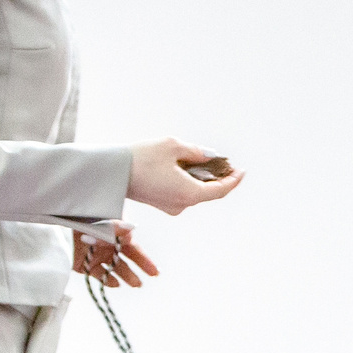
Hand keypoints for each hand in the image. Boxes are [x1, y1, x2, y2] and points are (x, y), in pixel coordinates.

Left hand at [74, 223, 159, 287]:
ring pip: (114, 268)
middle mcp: (107, 245)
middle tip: (146, 280)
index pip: (133, 249)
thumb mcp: (102, 221)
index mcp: (114, 234)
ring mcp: (96, 255)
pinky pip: (98, 274)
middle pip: (125, 260)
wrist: (58, 225)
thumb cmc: (81, 220)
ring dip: (126, 276)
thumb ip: (117, 227)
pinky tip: (115, 284)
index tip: (155, 272)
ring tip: (136, 284)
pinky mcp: (84, 264)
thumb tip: (133, 229)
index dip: (144, 260)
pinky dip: (107, 280)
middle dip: (137, 270)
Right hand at [126, 138, 243, 215]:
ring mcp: (172, 207)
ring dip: (203, 179)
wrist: (111, 173)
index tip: (242, 171)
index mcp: (189, 194)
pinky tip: (188, 168)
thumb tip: (212, 157)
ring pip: (196, 193)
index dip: (233, 180)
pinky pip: (184, 193)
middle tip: (225, 163)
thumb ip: (196, 152)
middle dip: (219, 177)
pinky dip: (190, 182)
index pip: (220, 190)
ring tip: (207, 162)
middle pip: (209, 193)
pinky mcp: (162, 204)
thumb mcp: (172, 146)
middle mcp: (183, 205)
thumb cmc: (141, 158)